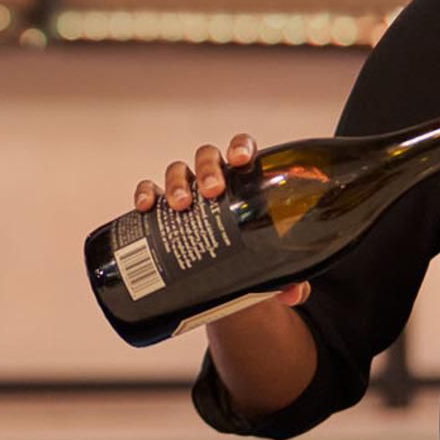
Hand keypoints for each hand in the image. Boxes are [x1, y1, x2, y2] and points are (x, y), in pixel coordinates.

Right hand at [132, 135, 308, 310]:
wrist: (218, 281)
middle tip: (212, 192)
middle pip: (207, 158)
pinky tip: (146, 207)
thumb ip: (286, 279)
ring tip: (181, 205)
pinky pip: (150, 191)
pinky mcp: (161, 211)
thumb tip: (293, 292)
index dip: (240, 147)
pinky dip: (146, 193)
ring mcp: (186, 193)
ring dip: (177, 183)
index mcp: (243, 183)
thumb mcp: (268, 269)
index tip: (240, 160)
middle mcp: (213, 182)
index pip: (242, 151)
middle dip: (208, 169)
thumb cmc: (247, 259)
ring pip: (178, 170)